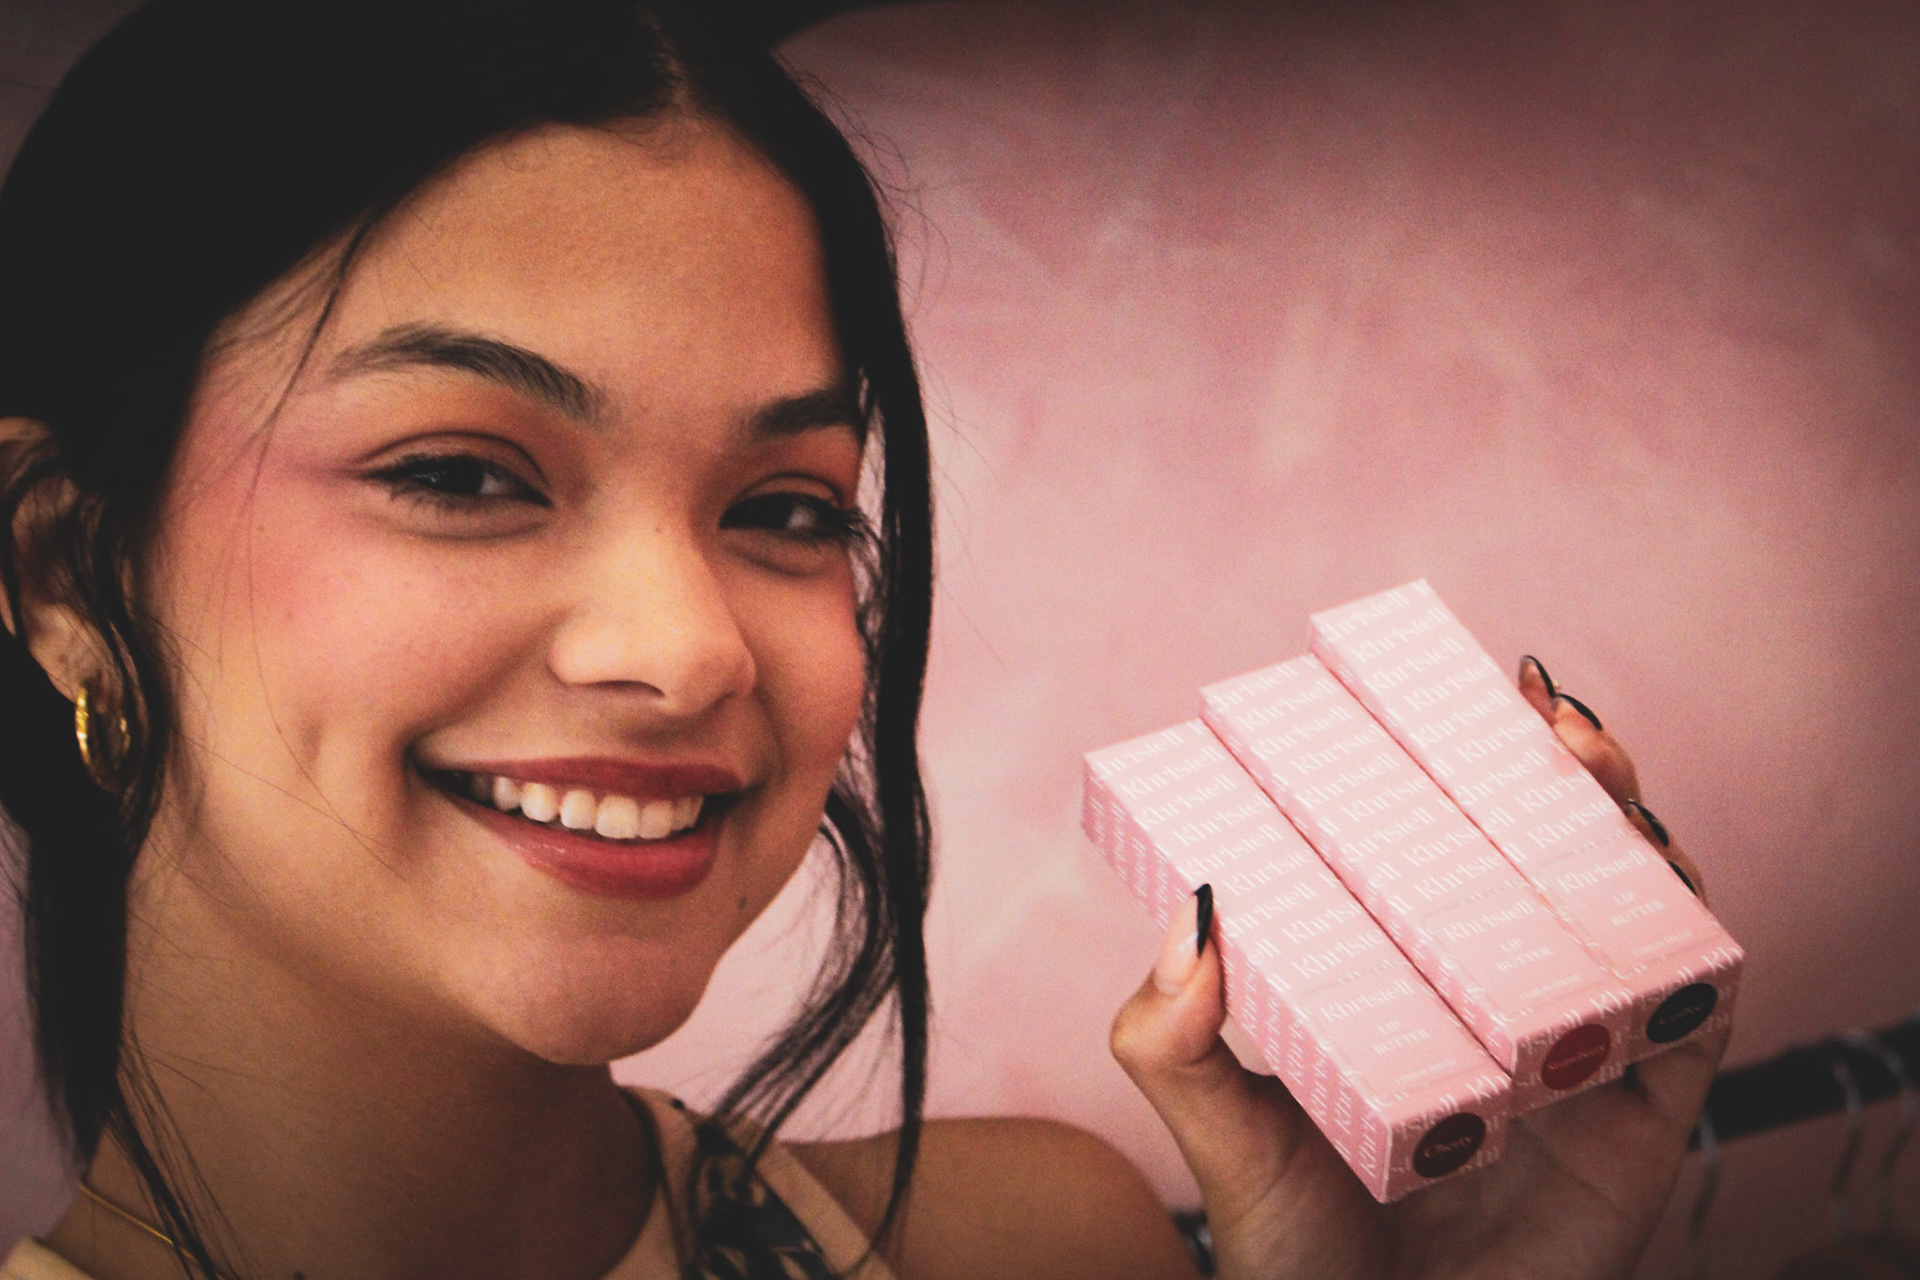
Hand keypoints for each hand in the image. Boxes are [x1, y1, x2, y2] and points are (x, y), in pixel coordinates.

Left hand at [1110, 658, 1729, 1279]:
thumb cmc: (1302, 1258)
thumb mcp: (1222, 1142)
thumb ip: (1175, 1043)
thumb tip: (1187, 915)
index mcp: (1409, 985)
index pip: (1443, 855)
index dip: (1456, 772)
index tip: (1445, 697)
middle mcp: (1499, 1001)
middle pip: (1550, 861)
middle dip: (1561, 773)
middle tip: (1541, 710)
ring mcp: (1575, 1049)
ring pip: (1631, 912)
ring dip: (1629, 828)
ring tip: (1594, 766)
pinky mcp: (1646, 1118)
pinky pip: (1697, 1016)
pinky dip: (1698, 947)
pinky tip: (1665, 894)